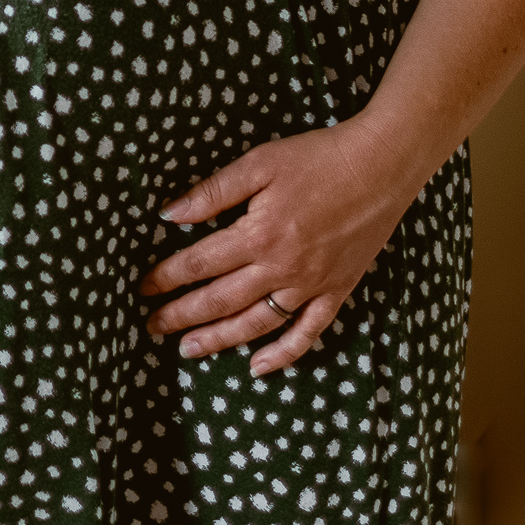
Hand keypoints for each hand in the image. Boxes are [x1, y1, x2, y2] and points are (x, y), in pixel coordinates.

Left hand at [139, 119, 418, 375]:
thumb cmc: (317, 157)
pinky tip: (257, 367)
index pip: (200, 263)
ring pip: (256, 323)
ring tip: (188, 350)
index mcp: (258, 234)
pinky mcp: (337, 291)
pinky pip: (307, 333)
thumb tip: (170, 214)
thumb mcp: (259, 163)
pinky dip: (282, 355)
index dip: (167, 277)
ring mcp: (311, 285)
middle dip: (182, 315)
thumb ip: (214, 191)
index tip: (143, 288)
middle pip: (221, 300)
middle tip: (152, 327)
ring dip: (219, 339)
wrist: (381, 165)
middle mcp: (281, 268)